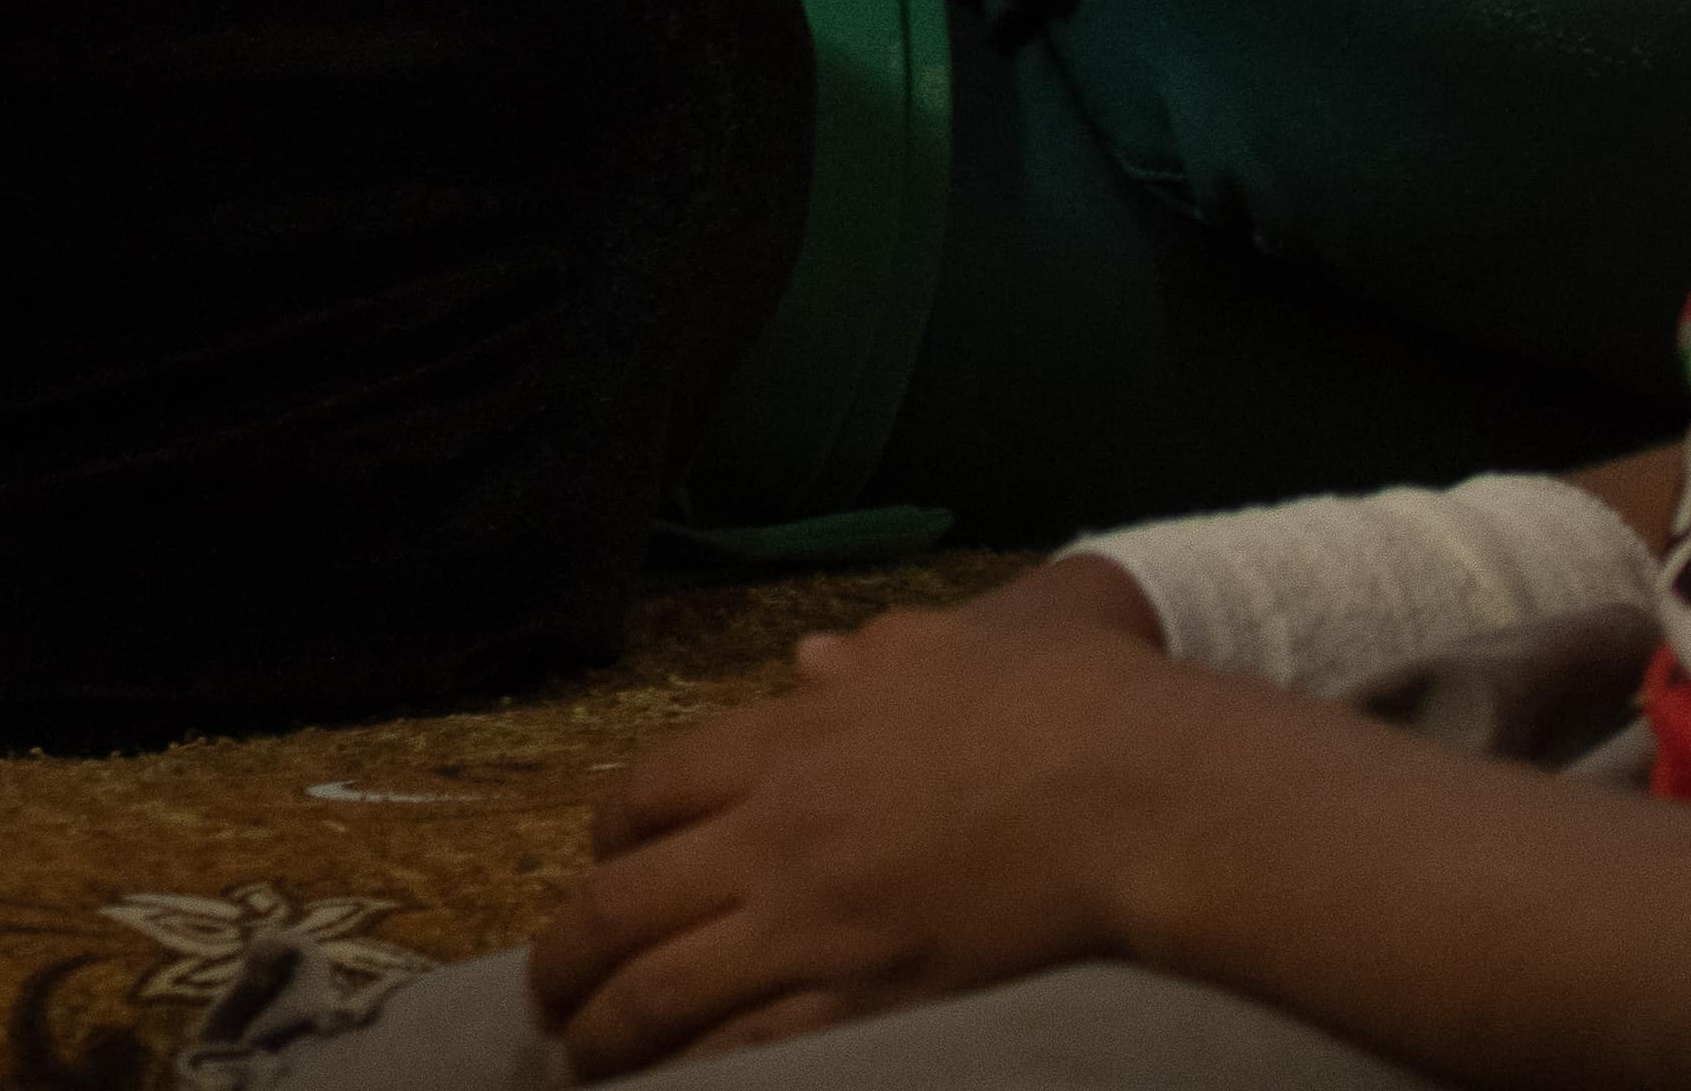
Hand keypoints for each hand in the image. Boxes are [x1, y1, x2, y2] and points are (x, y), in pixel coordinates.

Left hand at [540, 564, 1235, 1067]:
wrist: (1142, 792)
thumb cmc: (1063, 703)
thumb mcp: (951, 643)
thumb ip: (873, 657)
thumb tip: (822, 660)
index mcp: (786, 740)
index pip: (643, 793)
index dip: (605, 840)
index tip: (600, 870)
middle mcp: (774, 834)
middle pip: (619, 903)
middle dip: (566, 959)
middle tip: (548, 998)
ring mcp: (815, 923)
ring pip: (660, 990)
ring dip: (606, 1034)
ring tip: (583, 1065)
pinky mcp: (870, 998)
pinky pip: (752, 1051)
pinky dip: (700, 1077)